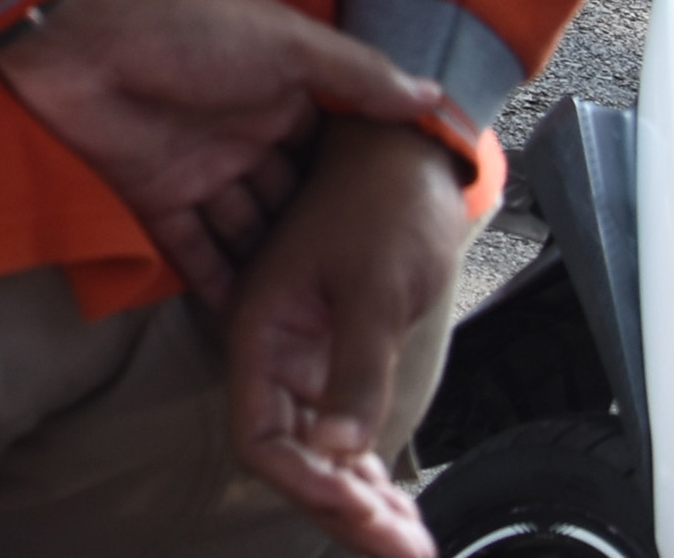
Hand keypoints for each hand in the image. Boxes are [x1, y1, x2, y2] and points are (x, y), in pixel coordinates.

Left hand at [0, 0, 448, 309]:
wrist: (85, 24)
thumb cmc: (192, 20)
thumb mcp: (288, 42)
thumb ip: (358, 75)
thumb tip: (435, 99)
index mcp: (281, 95)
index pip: (330, 154)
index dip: (359, 194)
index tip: (401, 243)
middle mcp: (246, 135)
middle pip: (290, 201)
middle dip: (319, 245)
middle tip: (362, 304)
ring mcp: (199, 167)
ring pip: (245, 231)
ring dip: (272, 272)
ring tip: (314, 328)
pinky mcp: (153, 193)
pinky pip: (192, 247)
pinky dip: (216, 282)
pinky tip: (249, 323)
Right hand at [223, 120, 479, 557]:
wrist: (408, 155)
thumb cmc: (383, 204)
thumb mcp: (374, 289)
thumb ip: (354, 371)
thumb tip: (337, 451)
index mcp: (262, 331)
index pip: (261, 438)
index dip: (306, 485)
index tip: (363, 513)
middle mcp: (274, 353)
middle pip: (291, 460)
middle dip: (344, 514)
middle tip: (406, 550)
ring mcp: (304, 359)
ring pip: (319, 455)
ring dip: (361, 505)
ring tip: (412, 542)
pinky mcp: (337, 359)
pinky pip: (344, 434)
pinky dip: (371, 474)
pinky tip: (402, 506)